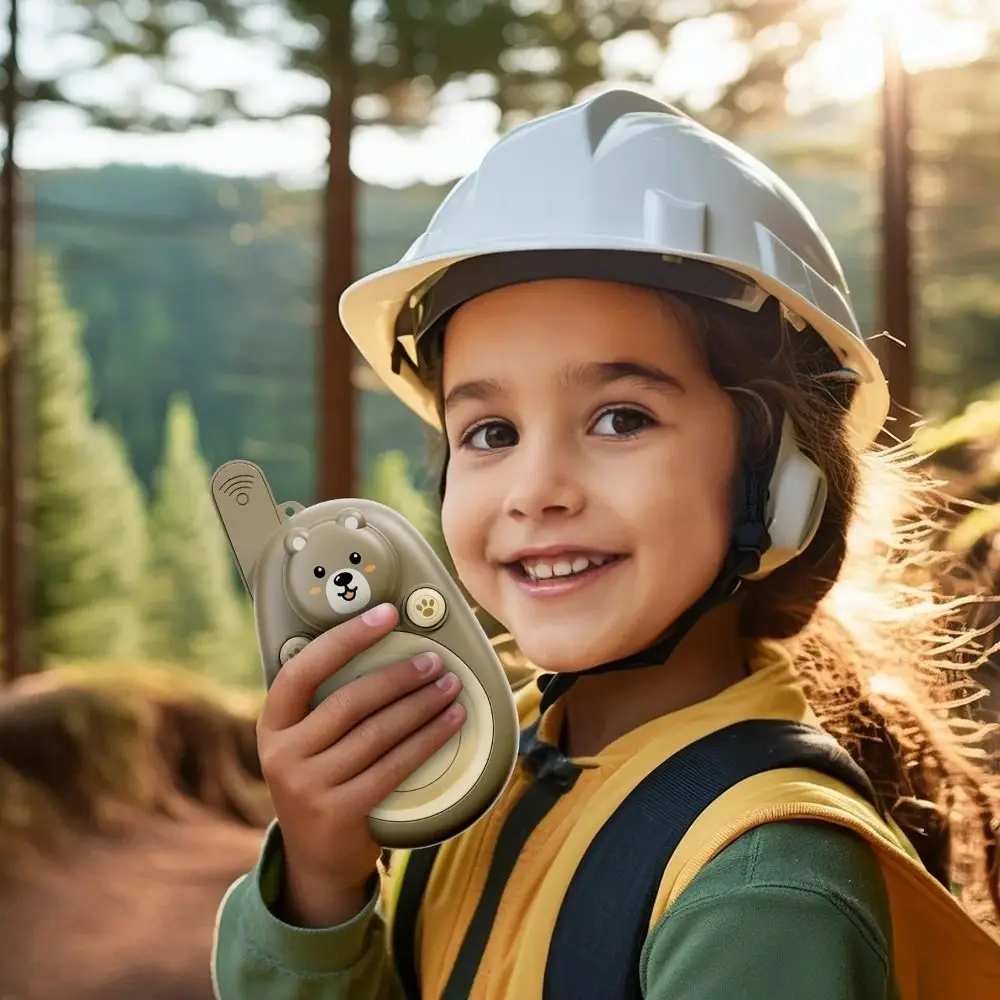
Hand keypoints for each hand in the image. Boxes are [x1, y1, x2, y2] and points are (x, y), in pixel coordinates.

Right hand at [256, 603, 465, 925]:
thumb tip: (387, 645)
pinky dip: (427, 740)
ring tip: (451, 688)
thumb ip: (327, 703)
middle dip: (399, 677)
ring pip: (378, 733)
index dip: (346, 639)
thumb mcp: (306, 741)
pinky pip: (394, 766)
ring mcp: (308, 786)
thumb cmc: (322, 778)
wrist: (314, 859)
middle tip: (434, 661)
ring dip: (421, 706)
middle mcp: (283, 754)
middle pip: (350, 701)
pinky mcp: (340, 812)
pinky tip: (450, 724)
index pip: (303, 670)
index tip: (385, 615)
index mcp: (273, 724)